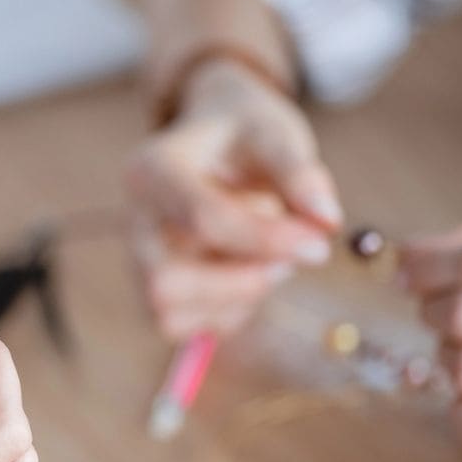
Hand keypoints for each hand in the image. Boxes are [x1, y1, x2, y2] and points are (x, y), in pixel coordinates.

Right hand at [126, 57, 341, 339]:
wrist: (215, 141)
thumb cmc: (244, 134)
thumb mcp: (275, 134)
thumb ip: (300, 173)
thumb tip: (327, 223)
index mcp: (154, 169)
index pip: (203, 220)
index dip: (266, 241)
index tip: (319, 244)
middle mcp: (134, 219)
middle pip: (165, 282)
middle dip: (237, 284)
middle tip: (286, 262)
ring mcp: (137, 258)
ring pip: (170, 314)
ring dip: (233, 301)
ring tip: (266, 262)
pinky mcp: (151, 290)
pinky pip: (182, 327)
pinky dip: (225, 314)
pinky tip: (246, 276)